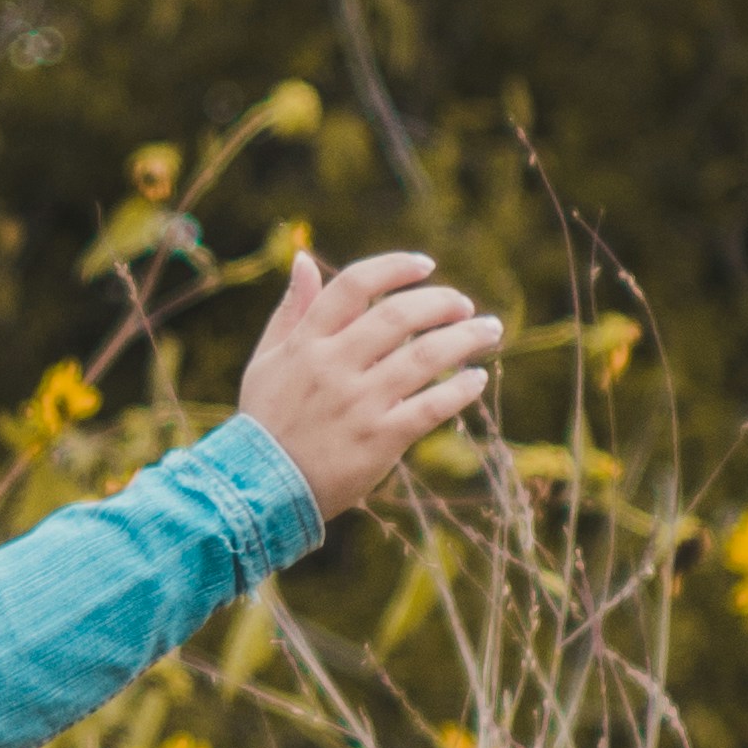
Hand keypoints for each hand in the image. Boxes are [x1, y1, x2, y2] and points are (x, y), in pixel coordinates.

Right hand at [235, 248, 500, 521]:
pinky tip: (476, 379)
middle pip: (398, 315)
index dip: (395, 267)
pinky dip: (460, 389)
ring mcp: (358, 403)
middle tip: (465, 305)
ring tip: (489, 332)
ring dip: (466, 338)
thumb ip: (291, 310)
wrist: (258, 488)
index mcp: (305, 343)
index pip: (353, 285)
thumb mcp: (267, 360)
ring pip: (425, 357)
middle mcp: (332, 366)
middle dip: (441, 302)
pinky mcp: (379, 439)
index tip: (425, 265)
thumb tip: (303, 259)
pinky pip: (431, 406)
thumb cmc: (266, 420)